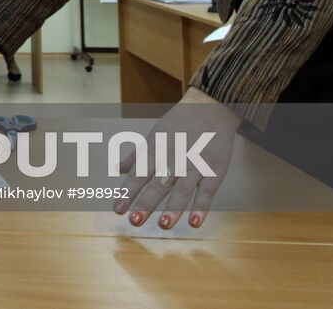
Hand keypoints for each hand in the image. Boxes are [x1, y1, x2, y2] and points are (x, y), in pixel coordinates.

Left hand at [113, 87, 240, 230]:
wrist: (210, 107)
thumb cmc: (178, 123)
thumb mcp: (153, 135)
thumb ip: (136, 155)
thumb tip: (117, 169)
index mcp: (156, 149)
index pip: (138, 174)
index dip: (127, 192)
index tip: (117, 209)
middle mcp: (173, 158)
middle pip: (158, 183)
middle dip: (146, 203)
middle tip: (134, 221)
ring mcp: (195, 164)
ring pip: (182, 189)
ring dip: (173, 208)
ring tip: (163, 225)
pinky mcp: (215, 169)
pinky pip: (207, 191)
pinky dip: (201, 207)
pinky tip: (194, 222)